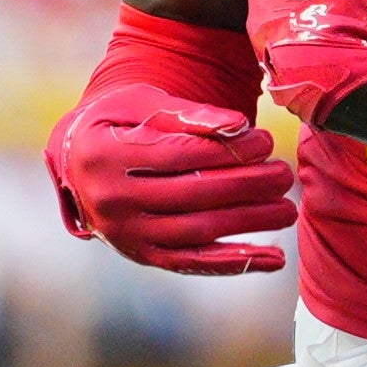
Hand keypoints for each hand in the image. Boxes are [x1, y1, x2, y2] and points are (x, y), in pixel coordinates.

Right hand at [45, 88, 290, 275]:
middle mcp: (111, 199)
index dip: (227, 149)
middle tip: (284, 174)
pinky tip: (274, 258)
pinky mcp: (142, 255)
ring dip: (248, 223)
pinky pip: (193, 263)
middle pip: (191, 194)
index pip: (179, 154)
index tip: (265, 141)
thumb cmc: (119, 123)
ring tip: (288, 209)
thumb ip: (184, 112)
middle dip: (245, 185)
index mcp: (105, 154)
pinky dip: (236, 262)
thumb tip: (236, 125)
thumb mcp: (138, 103)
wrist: (79, 162)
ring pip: (197, 231)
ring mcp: (126, 233)